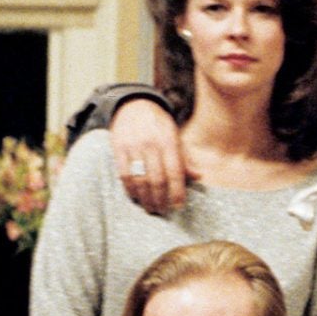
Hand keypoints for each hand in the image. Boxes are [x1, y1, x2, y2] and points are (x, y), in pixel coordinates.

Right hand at [109, 98, 194, 214]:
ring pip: (140, 180)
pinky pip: (124, 174)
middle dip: (160, 199)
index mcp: (169, 141)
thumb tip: (198, 177)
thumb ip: (186, 158)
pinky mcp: (118, 149)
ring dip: (145, 198)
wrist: (134, 104)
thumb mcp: (176, 136)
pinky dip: (130, 189)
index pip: (175, 172)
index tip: (178, 205)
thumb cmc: (159, 125)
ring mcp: (133, 147)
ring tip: (150, 208)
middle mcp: (151, 144)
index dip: (177, 192)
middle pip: (157, 179)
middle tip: (163, 211)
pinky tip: (136, 197)